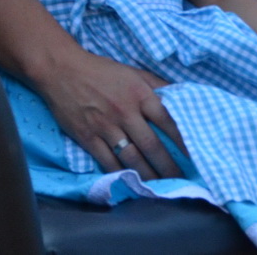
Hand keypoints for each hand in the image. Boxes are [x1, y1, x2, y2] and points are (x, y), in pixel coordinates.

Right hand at [33, 49, 185, 179]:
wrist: (62, 69)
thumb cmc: (101, 70)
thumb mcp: (132, 72)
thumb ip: (156, 84)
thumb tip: (180, 94)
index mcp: (139, 94)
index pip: (168, 120)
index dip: (183, 139)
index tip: (195, 153)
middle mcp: (125, 112)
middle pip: (152, 145)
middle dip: (169, 165)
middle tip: (181, 179)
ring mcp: (106, 127)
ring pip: (132, 158)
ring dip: (148, 174)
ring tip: (161, 186)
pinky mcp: (88, 137)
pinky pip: (108, 161)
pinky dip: (121, 173)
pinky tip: (131, 182)